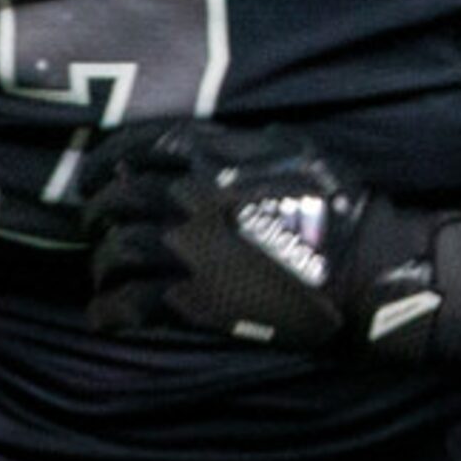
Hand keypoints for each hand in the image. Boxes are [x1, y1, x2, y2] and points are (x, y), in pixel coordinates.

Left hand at [78, 120, 455, 353]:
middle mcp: (190, 201)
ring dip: (103, 265)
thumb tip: (204, 142)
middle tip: (94, 227)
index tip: (96, 176)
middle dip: (97, 214)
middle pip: (118, 200)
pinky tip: (105, 318)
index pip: (138, 147)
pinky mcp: (194, 303)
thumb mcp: (294, 149)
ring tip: (104, 275)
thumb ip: (240, 142)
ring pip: (117, 252)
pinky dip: (109, 312)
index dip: (106, 161)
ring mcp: (189, 253)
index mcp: (213, 160)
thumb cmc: (341, 208)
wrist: (366, 273)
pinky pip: (130, 305)